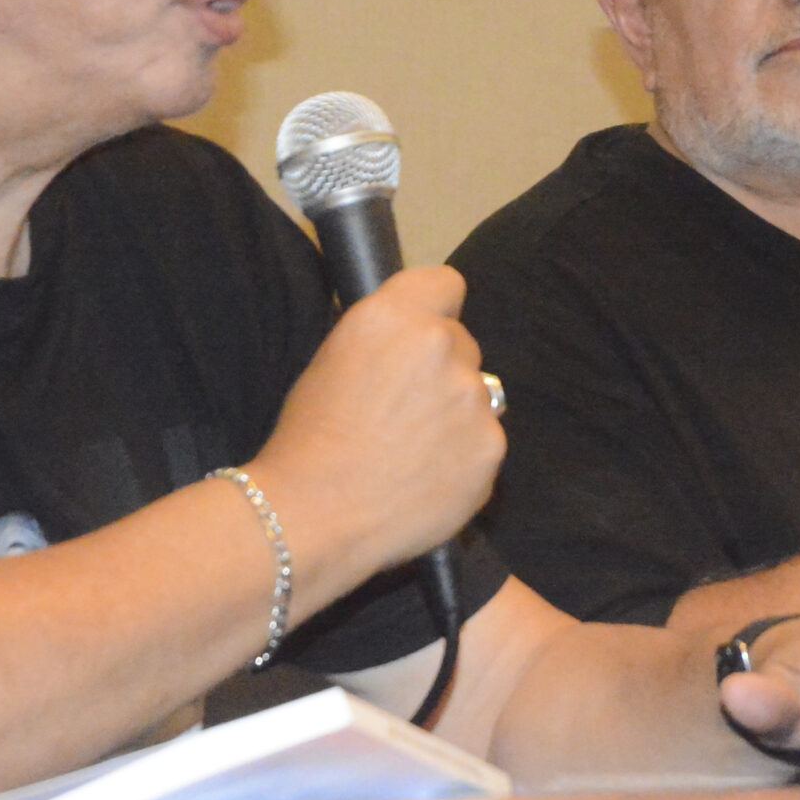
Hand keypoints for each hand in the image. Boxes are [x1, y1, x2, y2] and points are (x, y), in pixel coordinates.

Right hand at [249, 265, 505, 579]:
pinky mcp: (492, 448)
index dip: (432, 310)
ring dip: (455, 416)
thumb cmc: (308, 439)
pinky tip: (427, 481)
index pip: (445, 283)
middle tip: (403, 412)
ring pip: (477, 396)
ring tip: (412, 455)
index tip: (419, 336)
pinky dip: (464, 459)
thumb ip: (385, 339)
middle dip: (441, 370)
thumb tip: (411, 341)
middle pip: (461, 343)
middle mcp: (442, 345)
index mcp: (395, 316)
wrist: (315, 515)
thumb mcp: (333, 360)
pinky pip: (484, 443)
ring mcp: (474, 398)